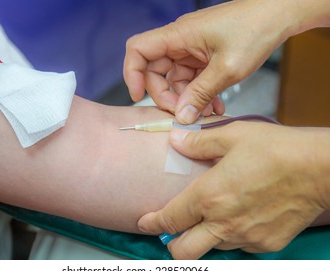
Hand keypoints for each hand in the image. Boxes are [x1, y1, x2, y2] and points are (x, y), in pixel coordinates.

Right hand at [124, 0, 293, 122]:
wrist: (279, 13)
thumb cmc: (256, 29)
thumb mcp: (227, 68)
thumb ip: (201, 94)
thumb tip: (181, 116)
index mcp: (179, 35)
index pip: (138, 49)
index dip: (132, 73)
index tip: (138, 96)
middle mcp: (180, 40)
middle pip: (155, 70)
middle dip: (166, 96)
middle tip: (183, 113)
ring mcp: (192, 48)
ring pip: (175, 78)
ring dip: (187, 99)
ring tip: (207, 113)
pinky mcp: (203, 55)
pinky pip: (192, 78)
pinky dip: (199, 94)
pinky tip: (215, 106)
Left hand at [138, 122, 329, 258]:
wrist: (319, 168)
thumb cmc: (276, 149)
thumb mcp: (232, 135)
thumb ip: (198, 142)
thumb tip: (175, 140)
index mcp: (209, 196)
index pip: (170, 219)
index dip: (152, 223)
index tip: (144, 222)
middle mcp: (223, 223)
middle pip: (183, 252)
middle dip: (172, 244)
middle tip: (174, 230)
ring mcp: (245, 237)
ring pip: (211, 249)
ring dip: (204, 238)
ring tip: (211, 218)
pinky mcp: (266, 245)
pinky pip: (239, 247)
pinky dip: (232, 237)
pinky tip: (240, 217)